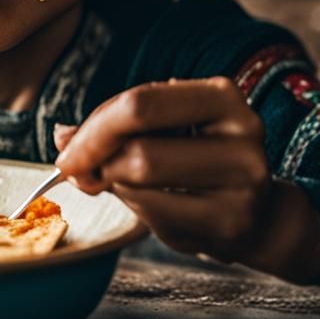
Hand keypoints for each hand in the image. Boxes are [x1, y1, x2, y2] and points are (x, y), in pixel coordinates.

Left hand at [54, 77, 276, 264]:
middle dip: (97, 160)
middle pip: (137, 145)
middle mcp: (242, 132)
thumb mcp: (161, 133)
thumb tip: (62, 136)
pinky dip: (138, 211)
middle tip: (83, 173)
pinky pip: (155, 214)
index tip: (66, 152)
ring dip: (115, 184)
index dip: (93, 130)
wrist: (258, 216)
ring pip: (142, 178)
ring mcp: (244, 179)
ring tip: (126, 186)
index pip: (140, 102)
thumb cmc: (196, 165)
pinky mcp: (232, 222)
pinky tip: (156, 209)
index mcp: (221, 96)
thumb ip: (113, 129)